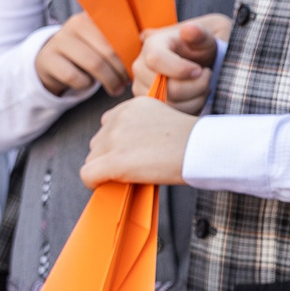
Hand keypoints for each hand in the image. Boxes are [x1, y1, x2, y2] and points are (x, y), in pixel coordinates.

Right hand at [35, 11, 130, 99]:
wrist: (52, 62)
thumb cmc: (88, 51)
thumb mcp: (102, 41)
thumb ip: (122, 39)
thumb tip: (149, 45)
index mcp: (93, 16)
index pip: (120, 32)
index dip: (131, 51)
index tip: (138, 65)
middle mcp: (75, 24)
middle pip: (109, 50)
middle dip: (122, 70)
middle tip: (128, 82)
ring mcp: (59, 41)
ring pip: (94, 64)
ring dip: (109, 81)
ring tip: (117, 88)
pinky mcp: (47, 60)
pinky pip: (75, 77)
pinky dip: (86, 84)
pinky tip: (89, 84)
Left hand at [82, 95, 198, 185]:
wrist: (202, 149)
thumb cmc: (192, 140)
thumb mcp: (164, 119)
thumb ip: (140, 126)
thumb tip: (125, 150)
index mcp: (132, 106)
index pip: (108, 124)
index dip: (117, 142)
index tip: (131, 152)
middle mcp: (118, 118)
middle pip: (98, 142)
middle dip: (110, 155)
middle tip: (132, 166)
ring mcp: (114, 139)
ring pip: (92, 159)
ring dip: (105, 168)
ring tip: (128, 175)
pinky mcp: (113, 161)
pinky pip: (87, 175)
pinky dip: (94, 182)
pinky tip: (108, 185)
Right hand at [132, 16, 230, 111]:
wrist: (198, 60)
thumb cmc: (200, 47)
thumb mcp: (204, 37)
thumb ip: (199, 33)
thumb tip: (189, 30)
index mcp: (152, 45)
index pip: (156, 60)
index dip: (181, 69)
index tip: (200, 70)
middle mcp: (140, 67)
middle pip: (164, 88)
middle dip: (195, 86)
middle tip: (207, 76)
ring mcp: (142, 87)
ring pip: (169, 105)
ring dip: (195, 98)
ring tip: (204, 85)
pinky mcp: (149, 104)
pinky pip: (170, 115)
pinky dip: (190, 108)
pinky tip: (197, 95)